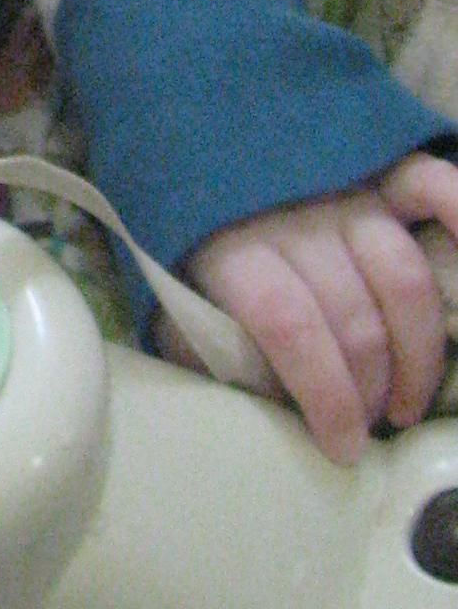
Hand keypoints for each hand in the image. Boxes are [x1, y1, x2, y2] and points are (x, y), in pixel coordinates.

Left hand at [179, 154, 457, 462]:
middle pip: (353, 316)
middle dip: (368, 389)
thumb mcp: (177, 312)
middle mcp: (293, 214)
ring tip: (403, 400)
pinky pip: (430, 185)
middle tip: (366, 425)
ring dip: (416, 352)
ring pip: (403, 276)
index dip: (327, 395)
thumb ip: (211, 355)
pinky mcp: (376, 172)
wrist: (187, 161)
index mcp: (232, 248)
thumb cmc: (190, 254)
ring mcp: (342, 189)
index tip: (344, 447)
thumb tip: (268, 412)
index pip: (290, 326)